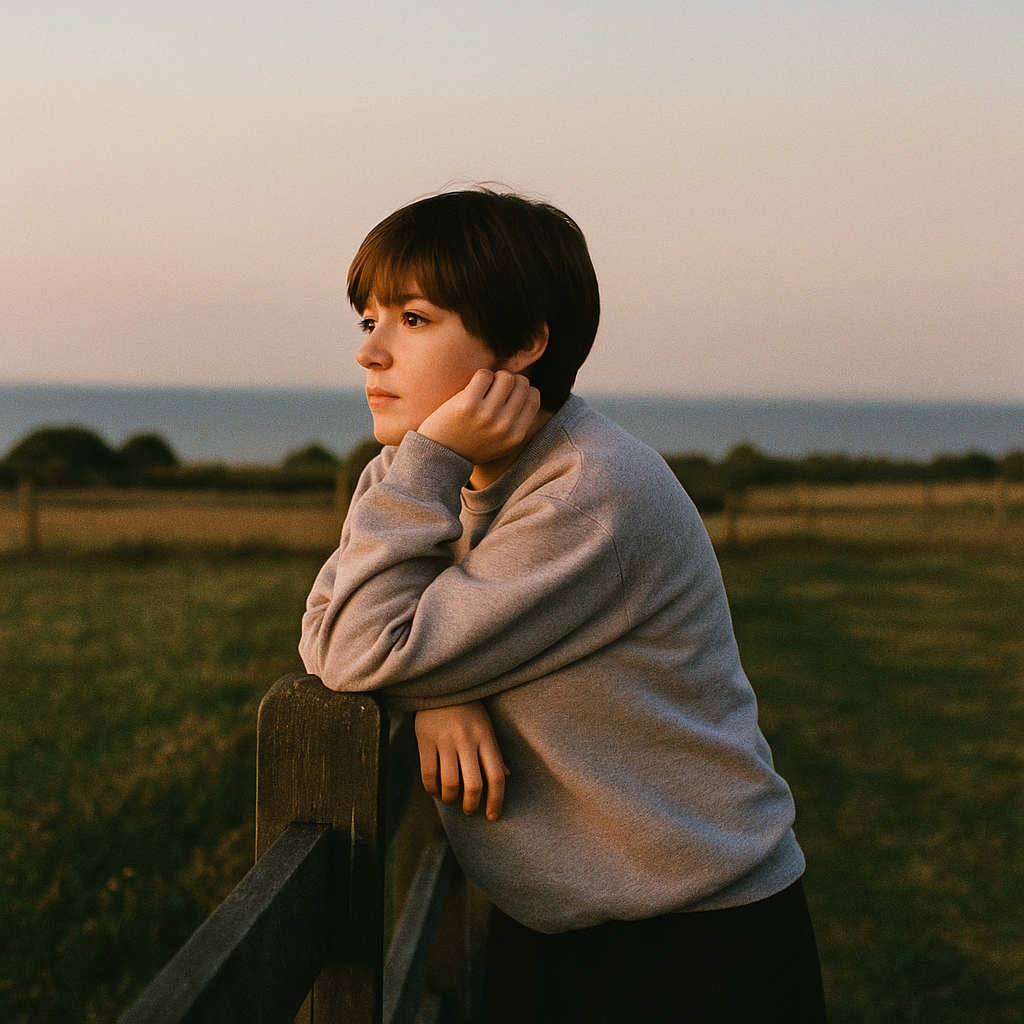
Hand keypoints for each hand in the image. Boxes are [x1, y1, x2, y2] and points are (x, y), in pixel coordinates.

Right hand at [414, 701, 509, 820]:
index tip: (493, 816)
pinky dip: (432, 789)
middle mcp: (467, 740)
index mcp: (486, 737)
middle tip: (470, 811)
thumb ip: (495, 753)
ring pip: (449, 783)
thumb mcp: (486, 727)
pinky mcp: (425, 739)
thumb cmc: (468, 710)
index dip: (496, 800)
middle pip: (473, 784)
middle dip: (472, 805)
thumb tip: (505, 778)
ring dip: (451, 799)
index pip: (496, 776)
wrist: (441, 685)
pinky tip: (436, 790)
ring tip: (452, 800)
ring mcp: (445, 740)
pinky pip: (428, 774)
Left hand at [417, 369, 540, 465]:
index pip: (534, 397)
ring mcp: (487, 414)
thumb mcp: (501, 443)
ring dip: (494, 377)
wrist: (439, 457)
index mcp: (516, 436)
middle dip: (509, 381)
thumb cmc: (471, 445)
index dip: (523, 389)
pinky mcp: (467, 404)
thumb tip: (529, 389)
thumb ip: (517, 423)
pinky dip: (479, 377)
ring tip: (483, 388)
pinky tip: (471, 388)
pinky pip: (484, 374)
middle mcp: (505, 426)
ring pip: (505, 376)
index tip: (509, 392)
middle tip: (493, 389)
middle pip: (521, 383)